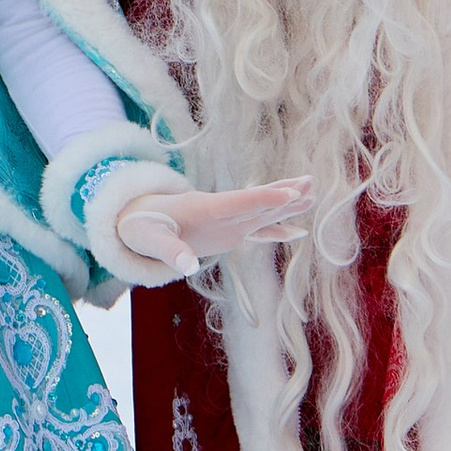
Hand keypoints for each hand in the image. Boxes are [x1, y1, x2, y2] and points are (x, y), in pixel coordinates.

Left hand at [112, 178, 312, 271]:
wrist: (138, 218)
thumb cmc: (140, 227)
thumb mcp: (149, 240)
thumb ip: (170, 252)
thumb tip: (188, 268)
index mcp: (204, 209)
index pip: (239, 202)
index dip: (264, 198)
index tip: (290, 193)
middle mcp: (221, 212)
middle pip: (258, 201)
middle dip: (284, 194)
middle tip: (310, 183)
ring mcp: (227, 222)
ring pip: (263, 212)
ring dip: (286, 206)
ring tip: (312, 196)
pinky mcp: (228, 232)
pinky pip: (257, 230)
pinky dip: (277, 231)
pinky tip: (297, 232)